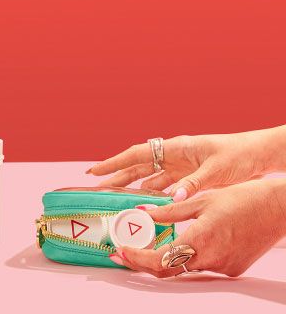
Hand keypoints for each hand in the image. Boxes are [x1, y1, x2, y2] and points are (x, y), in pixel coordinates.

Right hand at [87, 126, 285, 200]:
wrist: (257, 155)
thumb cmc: (237, 156)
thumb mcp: (215, 171)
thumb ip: (192, 185)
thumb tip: (172, 199)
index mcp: (176, 148)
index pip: (137, 155)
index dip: (114, 163)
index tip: (95, 171)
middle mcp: (173, 156)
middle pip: (138, 166)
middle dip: (116, 175)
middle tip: (96, 186)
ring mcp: (180, 166)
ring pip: (148, 177)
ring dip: (132, 186)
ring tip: (113, 197)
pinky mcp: (188, 177)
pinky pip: (164, 186)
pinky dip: (152, 194)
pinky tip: (143, 204)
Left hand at [110, 179, 285, 276]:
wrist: (278, 209)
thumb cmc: (242, 199)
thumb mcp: (200, 200)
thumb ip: (170, 210)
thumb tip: (142, 212)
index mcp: (201, 240)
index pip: (160, 260)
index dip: (137, 258)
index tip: (119, 251)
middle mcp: (211, 260)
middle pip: (168, 269)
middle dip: (142, 263)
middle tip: (121, 253)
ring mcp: (223, 267)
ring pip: (185, 268)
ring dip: (163, 259)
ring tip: (143, 245)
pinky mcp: (232, 268)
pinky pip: (202, 265)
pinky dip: (187, 256)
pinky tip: (179, 243)